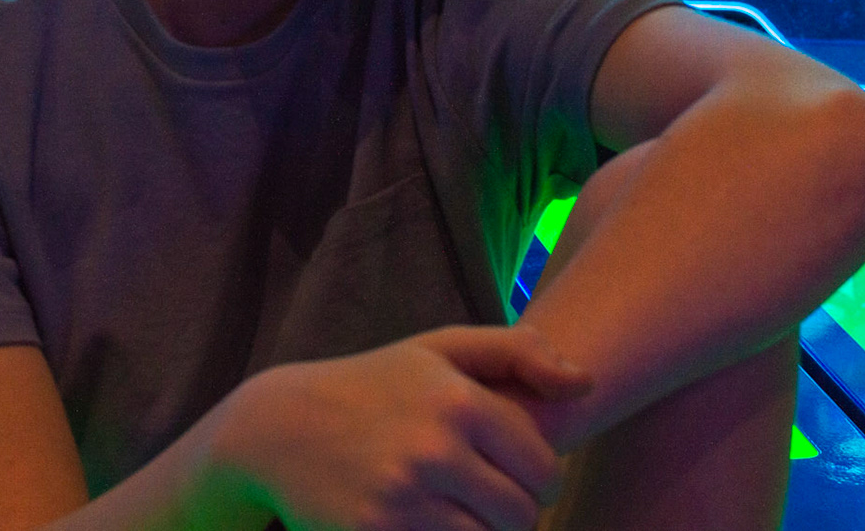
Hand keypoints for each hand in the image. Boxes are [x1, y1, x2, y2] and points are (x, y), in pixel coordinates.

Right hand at [210, 326, 591, 530]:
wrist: (278, 427)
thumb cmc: (372, 386)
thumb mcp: (436, 350)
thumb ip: (515, 352)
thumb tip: (586, 383)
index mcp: (458, 400)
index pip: (544, 467)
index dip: (535, 475)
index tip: (507, 467)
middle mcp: (434, 448)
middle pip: (521, 515)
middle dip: (508, 510)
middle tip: (477, 493)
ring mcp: (404, 496)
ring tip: (450, 506)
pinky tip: (420, 519)